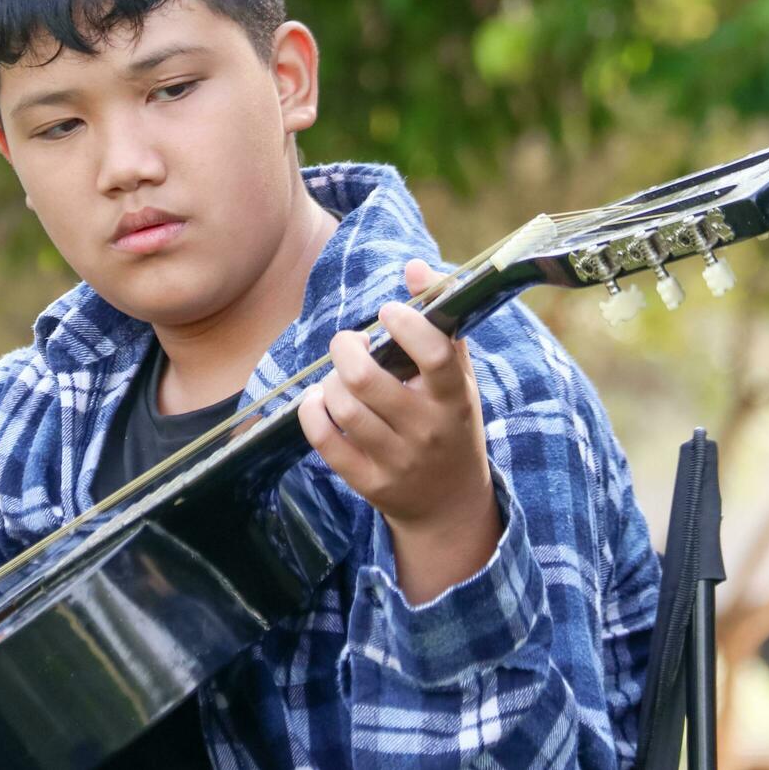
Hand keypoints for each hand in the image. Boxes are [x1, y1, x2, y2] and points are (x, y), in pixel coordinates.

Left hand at [297, 259, 498, 598]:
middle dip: (345, 349)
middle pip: (367, 380)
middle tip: (349, 343)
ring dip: (329, 381)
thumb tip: (415, 266)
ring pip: (343, 407)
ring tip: (339, 376)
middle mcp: (428, 430)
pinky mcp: (369, 482)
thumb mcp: (457, 375)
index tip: (388, 312)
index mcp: (455, 398)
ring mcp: (397, 460)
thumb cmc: (450, 421)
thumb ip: (440, 318)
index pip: (436, 355)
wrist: (450, 503)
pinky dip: (311, 411)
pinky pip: (324, 439)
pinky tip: (319, 400)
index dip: (406, 324)